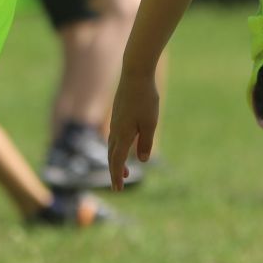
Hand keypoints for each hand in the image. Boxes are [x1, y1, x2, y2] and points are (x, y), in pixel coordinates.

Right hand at [107, 71, 159, 190]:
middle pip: (111, 155)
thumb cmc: (145, 98)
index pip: (116, 161)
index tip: (118, 190)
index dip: (116, 176)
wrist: (135, 72)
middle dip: (115, 171)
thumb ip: (145, 143)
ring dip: (116, 159)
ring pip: (112, 145)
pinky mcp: (118, 112)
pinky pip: (115, 135)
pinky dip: (118, 146)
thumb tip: (141, 160)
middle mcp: (116, 129)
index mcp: (123, 134)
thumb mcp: (150, 124)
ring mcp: (116, 120)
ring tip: (125, 169)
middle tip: (120, 184)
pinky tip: (126, 145)